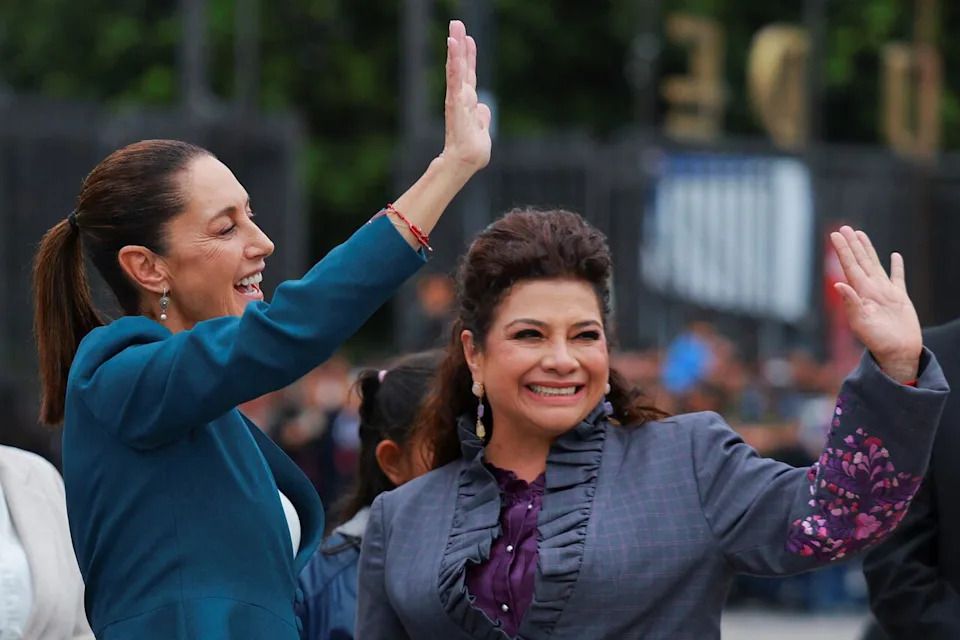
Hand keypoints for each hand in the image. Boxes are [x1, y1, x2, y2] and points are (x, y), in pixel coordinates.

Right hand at [441, 20, 491, 171]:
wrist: (466, 163)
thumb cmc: (473, 151)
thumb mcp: (483, 131)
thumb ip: (483, 117)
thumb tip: (484, 108)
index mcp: (469, 102)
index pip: (469, 74)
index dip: (469, 57)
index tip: (469, 38)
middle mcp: (462, 97)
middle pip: (461, 66)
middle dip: (459, 44)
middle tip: (456, 22)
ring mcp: (457, 98)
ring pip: (457, 68)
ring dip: (455, 48)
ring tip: (454, 29)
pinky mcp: (455, 101)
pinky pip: (454, 77)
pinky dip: (453, 61)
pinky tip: (452, 46)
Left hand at [830, 226, 921, 382]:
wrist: (897, 353)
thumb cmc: (878, 341)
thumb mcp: (861, 322)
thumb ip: (851, 302)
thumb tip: (838, 284)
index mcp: (861, 292)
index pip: (849, 266)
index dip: (843, 250)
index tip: (834, 235)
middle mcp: (871, 289)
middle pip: (860, 261)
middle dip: (852, 245)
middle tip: (844, 228)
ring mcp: (885, 292)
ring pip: (875, 264)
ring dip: (868, 250)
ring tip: (861, 234)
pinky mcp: (900, 298)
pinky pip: (898, 278)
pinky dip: (896, 266)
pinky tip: (895, 255)